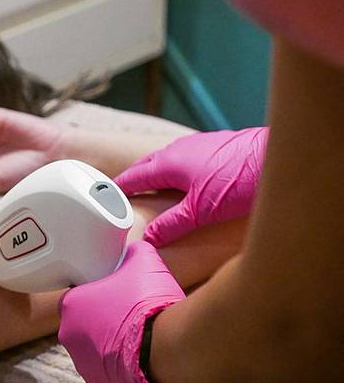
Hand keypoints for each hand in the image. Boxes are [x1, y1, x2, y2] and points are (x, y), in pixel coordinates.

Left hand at [58, 241, 196, 382]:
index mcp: (71, 305)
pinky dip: (121, 363)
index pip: (77, 295)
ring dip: (111, 342)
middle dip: (103, 318)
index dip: (96, 292)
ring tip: (137, 334)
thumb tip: (135, 250)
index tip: (114, 292)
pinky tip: (139, 354)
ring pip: (95, 348)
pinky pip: (109, 370)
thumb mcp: (143, 261)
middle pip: (84, 322)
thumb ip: (133, 252)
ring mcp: (84, 365)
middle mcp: (69, 337)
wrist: (167, 348)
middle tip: (128, 311)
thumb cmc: (149, 303)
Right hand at [115, 127, 267, 246]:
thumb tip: (148, 239)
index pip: (135, 175)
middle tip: (124, 190)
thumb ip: (171, 225)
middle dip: (135, 176)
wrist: (274, 157)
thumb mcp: (199, 212)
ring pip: (167, 157)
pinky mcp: (215, 144)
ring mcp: (198, 143)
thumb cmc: (236, 183)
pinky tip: (185, 177)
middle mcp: (179, 148)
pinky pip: (184, 154)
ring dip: (155, 170)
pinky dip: (174, 166)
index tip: (107, 194)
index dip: (120, 186)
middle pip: (148, 163)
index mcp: (169, 163)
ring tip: (151, 184)